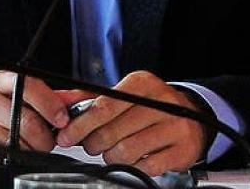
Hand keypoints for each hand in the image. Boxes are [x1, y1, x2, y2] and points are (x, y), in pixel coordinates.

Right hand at [0, 71, 70, 152]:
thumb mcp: (16, 98)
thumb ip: (48, 98)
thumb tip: (78, 98)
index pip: (28, 85)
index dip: (50, 104)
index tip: (62, 119)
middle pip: (25, 121)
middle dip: (44, 138)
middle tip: (47, 143)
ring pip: (14, 143)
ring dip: (29, 152)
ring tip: (28, 149)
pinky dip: (11, 160)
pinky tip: (10, 156)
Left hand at [55, 71, 208, 174]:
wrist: (191, 119)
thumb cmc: (149, 107)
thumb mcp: (122, 95)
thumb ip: (88, 98)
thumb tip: (59, 99)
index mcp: (142, 83)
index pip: (104, 105)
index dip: (81, 124)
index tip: (66, 135)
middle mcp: (161, 101)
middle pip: (112, 131)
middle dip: (94, 143)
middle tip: (92, 145)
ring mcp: (175, 125)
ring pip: (127, 151)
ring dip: (113, 156)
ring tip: (115, 151)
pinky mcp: (183, 149)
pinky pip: (146, 167)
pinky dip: (134, 167)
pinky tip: (135, 159)